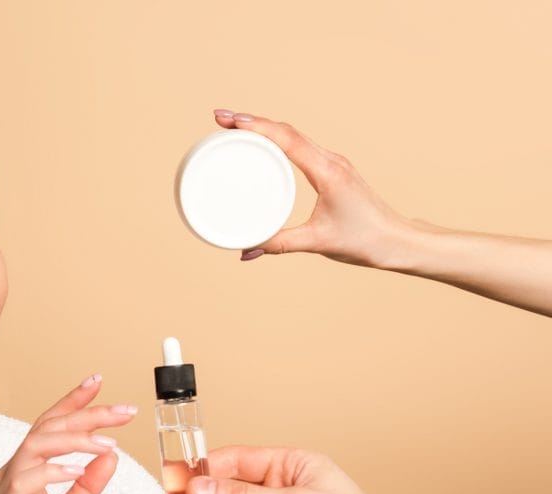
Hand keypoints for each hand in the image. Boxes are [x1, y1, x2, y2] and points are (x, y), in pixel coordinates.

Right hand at [0, 375, 135, 493]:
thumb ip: (87, 485)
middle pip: (46, 427)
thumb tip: (108, 456)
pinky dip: (54, 470)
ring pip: (36, 445)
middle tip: (122, 409)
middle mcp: (11, 472)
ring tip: (107, 441)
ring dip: (74, 439)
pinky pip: (27, 479)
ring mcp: (5, 489)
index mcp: (24, 471)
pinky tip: (78, 470)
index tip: (97, 382)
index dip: (72, 402)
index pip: (49, 426)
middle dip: (85, 413)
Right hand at [212, 110, 419, 268]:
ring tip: (234, 126)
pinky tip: (263, 144)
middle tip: (220, 119)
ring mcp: (333, 163)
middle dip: (252, 121)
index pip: (287, 139)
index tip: (229, 120)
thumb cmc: (364, 239)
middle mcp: (330, 160)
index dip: (256, 126)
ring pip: (294, 134)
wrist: (397, 240)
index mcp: (327, 171)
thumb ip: (278, 244)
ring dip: (264, 127)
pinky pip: (300, 146)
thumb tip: (244, 251)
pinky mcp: (333, 170)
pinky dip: (278, 139)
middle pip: (287, 130)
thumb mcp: (316, 242)